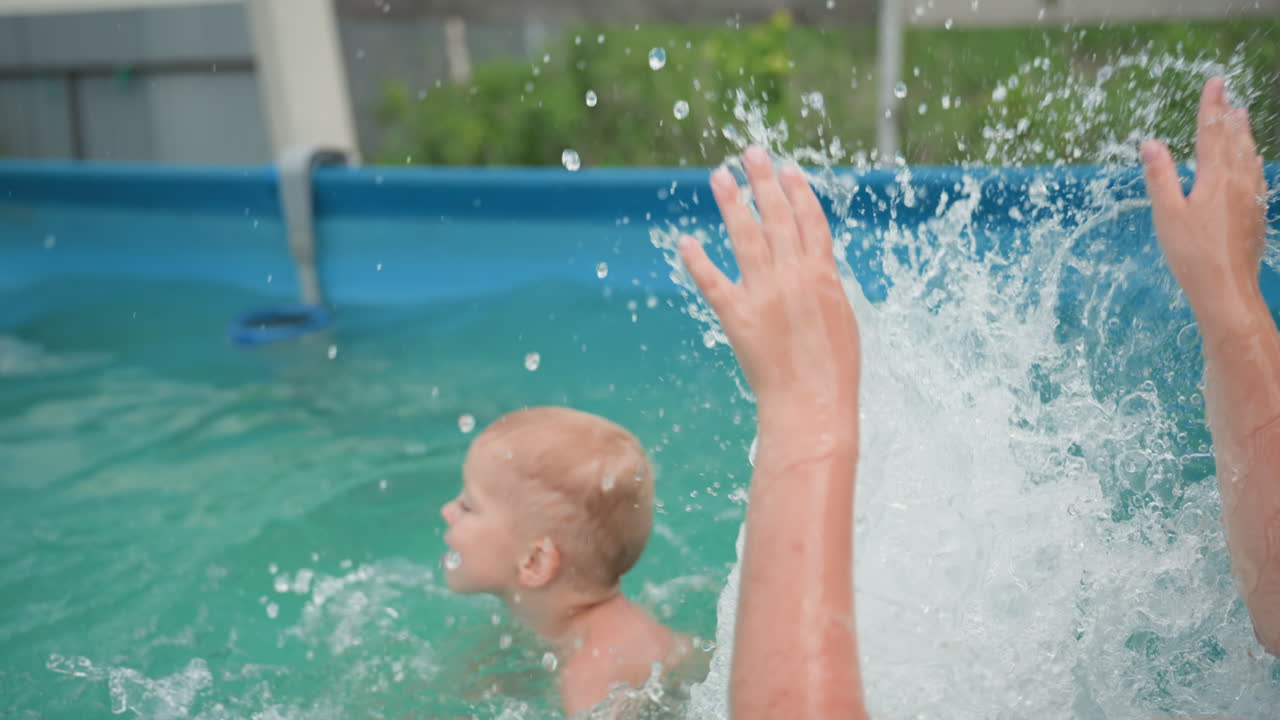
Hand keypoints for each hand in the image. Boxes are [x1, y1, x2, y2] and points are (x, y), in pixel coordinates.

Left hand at [678, 146, 859, 444]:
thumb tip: (813, 266)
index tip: (787, 168)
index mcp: (823, 275)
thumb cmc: (835, 370)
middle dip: (763, 182)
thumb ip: (823, 287)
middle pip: (776, 217)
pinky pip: (712, 282)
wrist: (813, 403)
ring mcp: (763, 293)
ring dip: (732, 204)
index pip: (809, 221)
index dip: (797, 192)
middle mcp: (792, 275)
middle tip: (751, 153)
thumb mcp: (841, 319)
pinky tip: (686, 241)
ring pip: (745, 237)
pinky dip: (697, 261)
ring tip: (720, 177)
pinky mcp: (736, 316)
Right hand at [1142, 76, 1268, 338]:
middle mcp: (1238, 181)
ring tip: (1243, 116)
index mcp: (1215, 177)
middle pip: (1234, 140)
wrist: (1227, 287)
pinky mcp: (1256, 214)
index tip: (1215, 82)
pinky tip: (1255, 160)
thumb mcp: (1166, 214)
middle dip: (1229, 115)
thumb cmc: (1191, 253)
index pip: (1211, 132)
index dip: (1211, 106)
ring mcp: (1251, 197)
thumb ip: (1160, 176)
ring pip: (1249, 156)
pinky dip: (1253, 160)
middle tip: (1228, 95)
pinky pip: (1257, 176)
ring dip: (1244, 134)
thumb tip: (1150, 143)